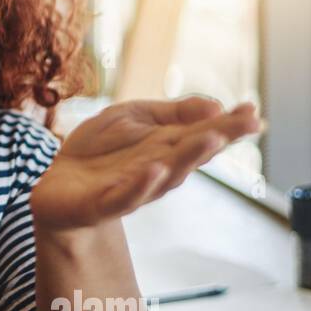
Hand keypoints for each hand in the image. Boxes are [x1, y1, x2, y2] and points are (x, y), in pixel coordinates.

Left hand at [32, 97, 262, 230]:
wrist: (55, 182)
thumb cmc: (98, 151)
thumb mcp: (133, 117)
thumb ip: (172, 113)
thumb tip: (216, 106)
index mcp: (167, 147)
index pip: (203, 134)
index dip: (229, 125)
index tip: (254, 112)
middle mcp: (158, 170)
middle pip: (192, 154)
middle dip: (220, 139)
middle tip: (248, 124)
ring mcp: (132, 188)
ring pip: (166, 176)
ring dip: (189, 158)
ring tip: (211, 140)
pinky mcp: (102, 204)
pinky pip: (124, 196)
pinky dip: (141, 186)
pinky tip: (155, 170)